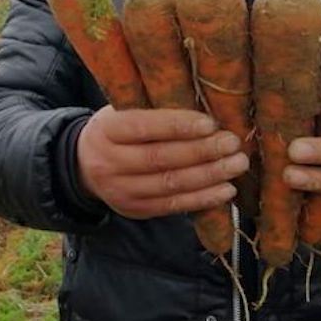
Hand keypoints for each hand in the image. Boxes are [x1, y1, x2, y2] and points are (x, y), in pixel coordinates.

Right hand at [76, 106, 247, 219]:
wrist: (83, 165)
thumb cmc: (116, 130)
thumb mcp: (121, 112)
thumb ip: (152, 111)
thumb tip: (204, 115)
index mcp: (106, 131)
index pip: (143, 128)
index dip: (178, 126)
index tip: (210, 123)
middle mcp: (109, 163)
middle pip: (160, 159)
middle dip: (202, 151)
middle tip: (232, 142)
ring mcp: (120, 191)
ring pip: (170, 185)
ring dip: (209, 176)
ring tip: (237, 164)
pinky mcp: (134, 210)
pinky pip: (173, 206)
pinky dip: (202, 198)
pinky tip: (226, 189)